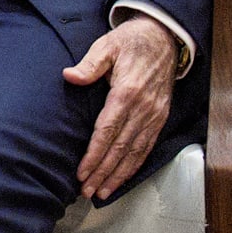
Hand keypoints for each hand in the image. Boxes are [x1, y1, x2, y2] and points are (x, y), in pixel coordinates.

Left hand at [62, 12, 179, 200]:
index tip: (82, 172)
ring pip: (135, 153)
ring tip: (101, 192)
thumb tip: (69, 76)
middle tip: (86, 191)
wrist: (162, 40)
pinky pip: (146, 147)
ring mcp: (154, 116)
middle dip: (103, 172)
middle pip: (120, 148)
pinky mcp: (159, 119)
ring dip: (118, 175)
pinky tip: (122, 178)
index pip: (107, 131)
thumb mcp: (106, 46)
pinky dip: (134, 166)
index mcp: (126, 93)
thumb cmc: (128, 43)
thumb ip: (89, 64)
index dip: (94, 154)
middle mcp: (143, 109)